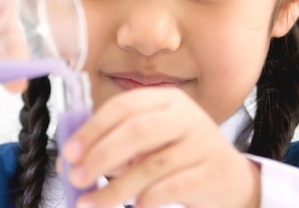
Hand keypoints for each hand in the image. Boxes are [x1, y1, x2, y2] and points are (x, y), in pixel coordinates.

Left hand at [62, 88, 260, 207]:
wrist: (229, 178)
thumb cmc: (179, 155)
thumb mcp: (150, 141)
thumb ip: (113, 146)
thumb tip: (68, 164)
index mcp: (165, 100)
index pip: (123, 106)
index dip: (93, 129)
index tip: (69, 152)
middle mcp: (185, 116)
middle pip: (136, 131)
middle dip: (100, 156)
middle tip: (77, 178)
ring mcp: (202, 143)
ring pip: (151, 165)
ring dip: (116, 188)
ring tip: (93, 203)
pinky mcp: (212, 173)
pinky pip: (172, 188)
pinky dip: (147, 199)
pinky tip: (133, 207)